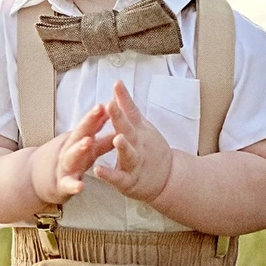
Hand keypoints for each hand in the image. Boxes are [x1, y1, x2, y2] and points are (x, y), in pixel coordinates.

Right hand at [30, 104, 115, 204]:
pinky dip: (73, 185)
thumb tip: (111, 112)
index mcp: (77, 140)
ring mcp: (65, 167)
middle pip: (79, 134)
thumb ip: (98, 132)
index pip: (87, 124)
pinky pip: (68, 185)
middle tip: (99, 110)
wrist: (37, 180)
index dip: (96, 114)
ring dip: (79, 148)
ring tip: (88, 141)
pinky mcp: (62, 185)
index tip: (106, 102)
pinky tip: (80, 186)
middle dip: (89, 121)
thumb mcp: (85, 145)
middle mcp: (69, 150)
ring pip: (71, 156)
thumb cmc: (69, 160)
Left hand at [93, 81, 172, 203]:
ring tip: (117, 139)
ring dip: (124, 147)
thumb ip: (127, 106)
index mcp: (137, 131)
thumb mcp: (140, 125)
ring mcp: (134, 163)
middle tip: (110, 105)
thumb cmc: (149, 148)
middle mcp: (137, 145)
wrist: (167, 177)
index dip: (124, 98)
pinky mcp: (128, 181)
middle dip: (119, 117)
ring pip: (129, 155)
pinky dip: (109, 175)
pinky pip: (118, 178)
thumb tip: (117, 84)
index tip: (116, 84)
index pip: (131, 112)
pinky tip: (98, 170)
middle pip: (128, 130)